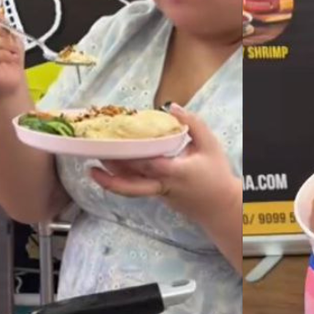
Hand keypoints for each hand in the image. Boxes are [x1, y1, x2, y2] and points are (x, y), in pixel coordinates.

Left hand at [89, 106, 237, 224]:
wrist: (221, 207)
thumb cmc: (216, 174)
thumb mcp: (210, 145)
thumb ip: (193, 124)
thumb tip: (173, 107)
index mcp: (176, 172)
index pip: (149, 165)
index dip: (132, 156)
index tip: (116, 145)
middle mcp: (163, 185)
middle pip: (131, 186)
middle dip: (110, 179)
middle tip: (92, 167)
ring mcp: (159, 194)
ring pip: (131, 188)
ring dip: (113, 178)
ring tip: (96, 166)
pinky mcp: (158, 196)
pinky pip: (138, 187)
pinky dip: (125, 178)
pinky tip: (118, 167)